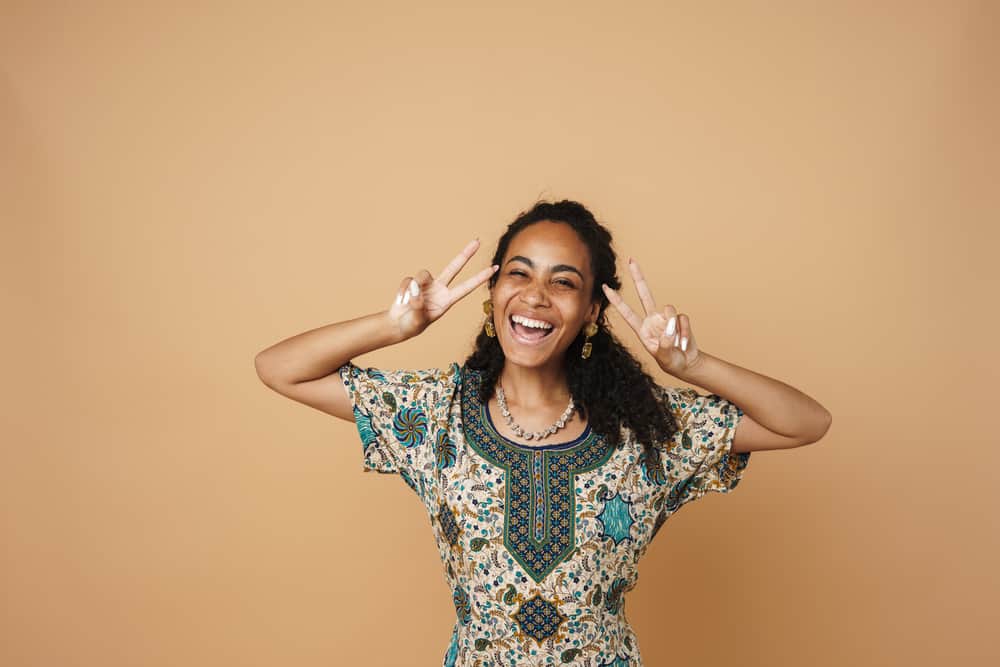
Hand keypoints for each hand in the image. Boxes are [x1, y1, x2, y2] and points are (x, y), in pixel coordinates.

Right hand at [389, 238, 497, 340]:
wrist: (396, 325)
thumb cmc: (410, 326)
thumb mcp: (417, 321)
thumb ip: (417, 307)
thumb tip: (416, 290)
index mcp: (446, 301)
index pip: (467, 287)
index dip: (480, 278)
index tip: (494, 268)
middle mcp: (439, 289)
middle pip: (454, 267)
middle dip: (466, 254)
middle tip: (478, 241)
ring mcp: (426, 285)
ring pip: (423, 274)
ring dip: (414, 287)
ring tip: (408, 301)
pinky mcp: (413, 282)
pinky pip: (408, 280)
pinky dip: (402, 291)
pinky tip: (401, 301)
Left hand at [601, 257, 702, 378]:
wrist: (686, 363)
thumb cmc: (670, 361)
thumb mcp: (664, 358)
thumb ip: (664, 344)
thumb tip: (668, 326)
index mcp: (641, 329)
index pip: (626, 312)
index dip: (616, 300)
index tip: (606, 287)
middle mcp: (652, 320)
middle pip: (644, 294)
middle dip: (638, 277)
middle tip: (631, 260)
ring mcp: (665, 318)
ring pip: (669, 309)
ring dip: (675, 327)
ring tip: (677, 343)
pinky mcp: (679, 319)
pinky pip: (682, 319)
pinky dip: (685, 332)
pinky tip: (684, 342)